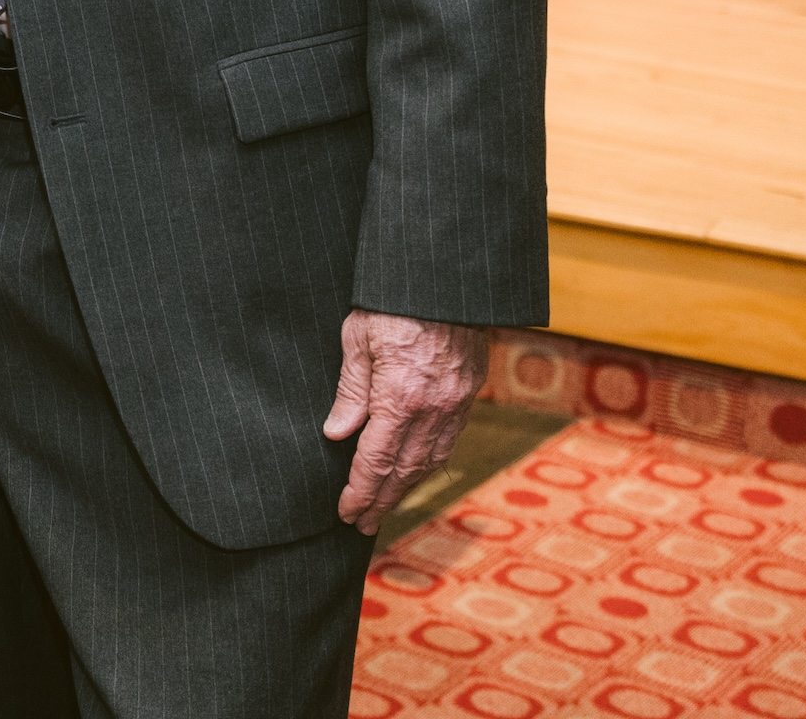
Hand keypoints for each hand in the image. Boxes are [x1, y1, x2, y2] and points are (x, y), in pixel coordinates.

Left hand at [320, 309, 487, 533]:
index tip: (345, 513)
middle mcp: (433, 410)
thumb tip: (336, 434)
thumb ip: (350, 390)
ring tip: (385, 506)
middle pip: (405, 470)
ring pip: (430, 461)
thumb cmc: (393, 301)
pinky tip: (416, 472)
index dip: (360, 491)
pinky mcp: (468, 393)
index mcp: (400, 398)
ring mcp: (456, 404)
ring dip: (406, 488)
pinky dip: (429, 463)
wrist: (448, 279)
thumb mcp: (357, 338)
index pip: (376, 461)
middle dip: (382, 501)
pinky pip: (448, 441)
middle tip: (362, 525)